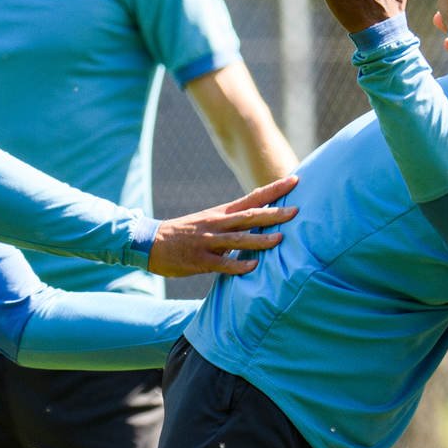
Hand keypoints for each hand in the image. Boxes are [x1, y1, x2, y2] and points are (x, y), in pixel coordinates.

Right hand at [147, 175, 298, 277]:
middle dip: (273, 214)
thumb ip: (234, 222)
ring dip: (260, 239)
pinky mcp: (200, 260)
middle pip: (249, 216)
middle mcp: (217, 224)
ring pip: (238, 239)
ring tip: (280, 239)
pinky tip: (253, 267)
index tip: (295, 180)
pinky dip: (238, 265)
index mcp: (221, 213)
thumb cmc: (186, 233)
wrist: (151, 242)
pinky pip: (222, 264)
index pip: (253, 197)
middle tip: (296, 210)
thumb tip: (262, 221)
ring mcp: (208, 242)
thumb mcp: (210, 221)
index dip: (274, 189)